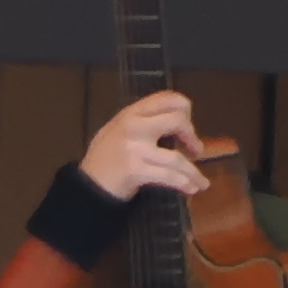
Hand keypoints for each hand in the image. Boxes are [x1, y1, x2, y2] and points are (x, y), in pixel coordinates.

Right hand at [77, 90, 212, 204]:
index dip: (185, 110)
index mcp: (131, 113)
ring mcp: (135, 149)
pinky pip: (168, 176)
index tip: (187, 126)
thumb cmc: (104, 159)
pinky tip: (191, 188)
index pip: (167, 98)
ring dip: (193, 171)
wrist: (86, 186)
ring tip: (200, 182)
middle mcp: (134, 126)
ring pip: (176, 157)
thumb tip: (179, 122)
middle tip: (196, 151)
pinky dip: (184, 183)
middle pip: (177, 121)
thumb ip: (143, 121)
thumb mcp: (118, 130)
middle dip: (192, 136)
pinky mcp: (136, 170)